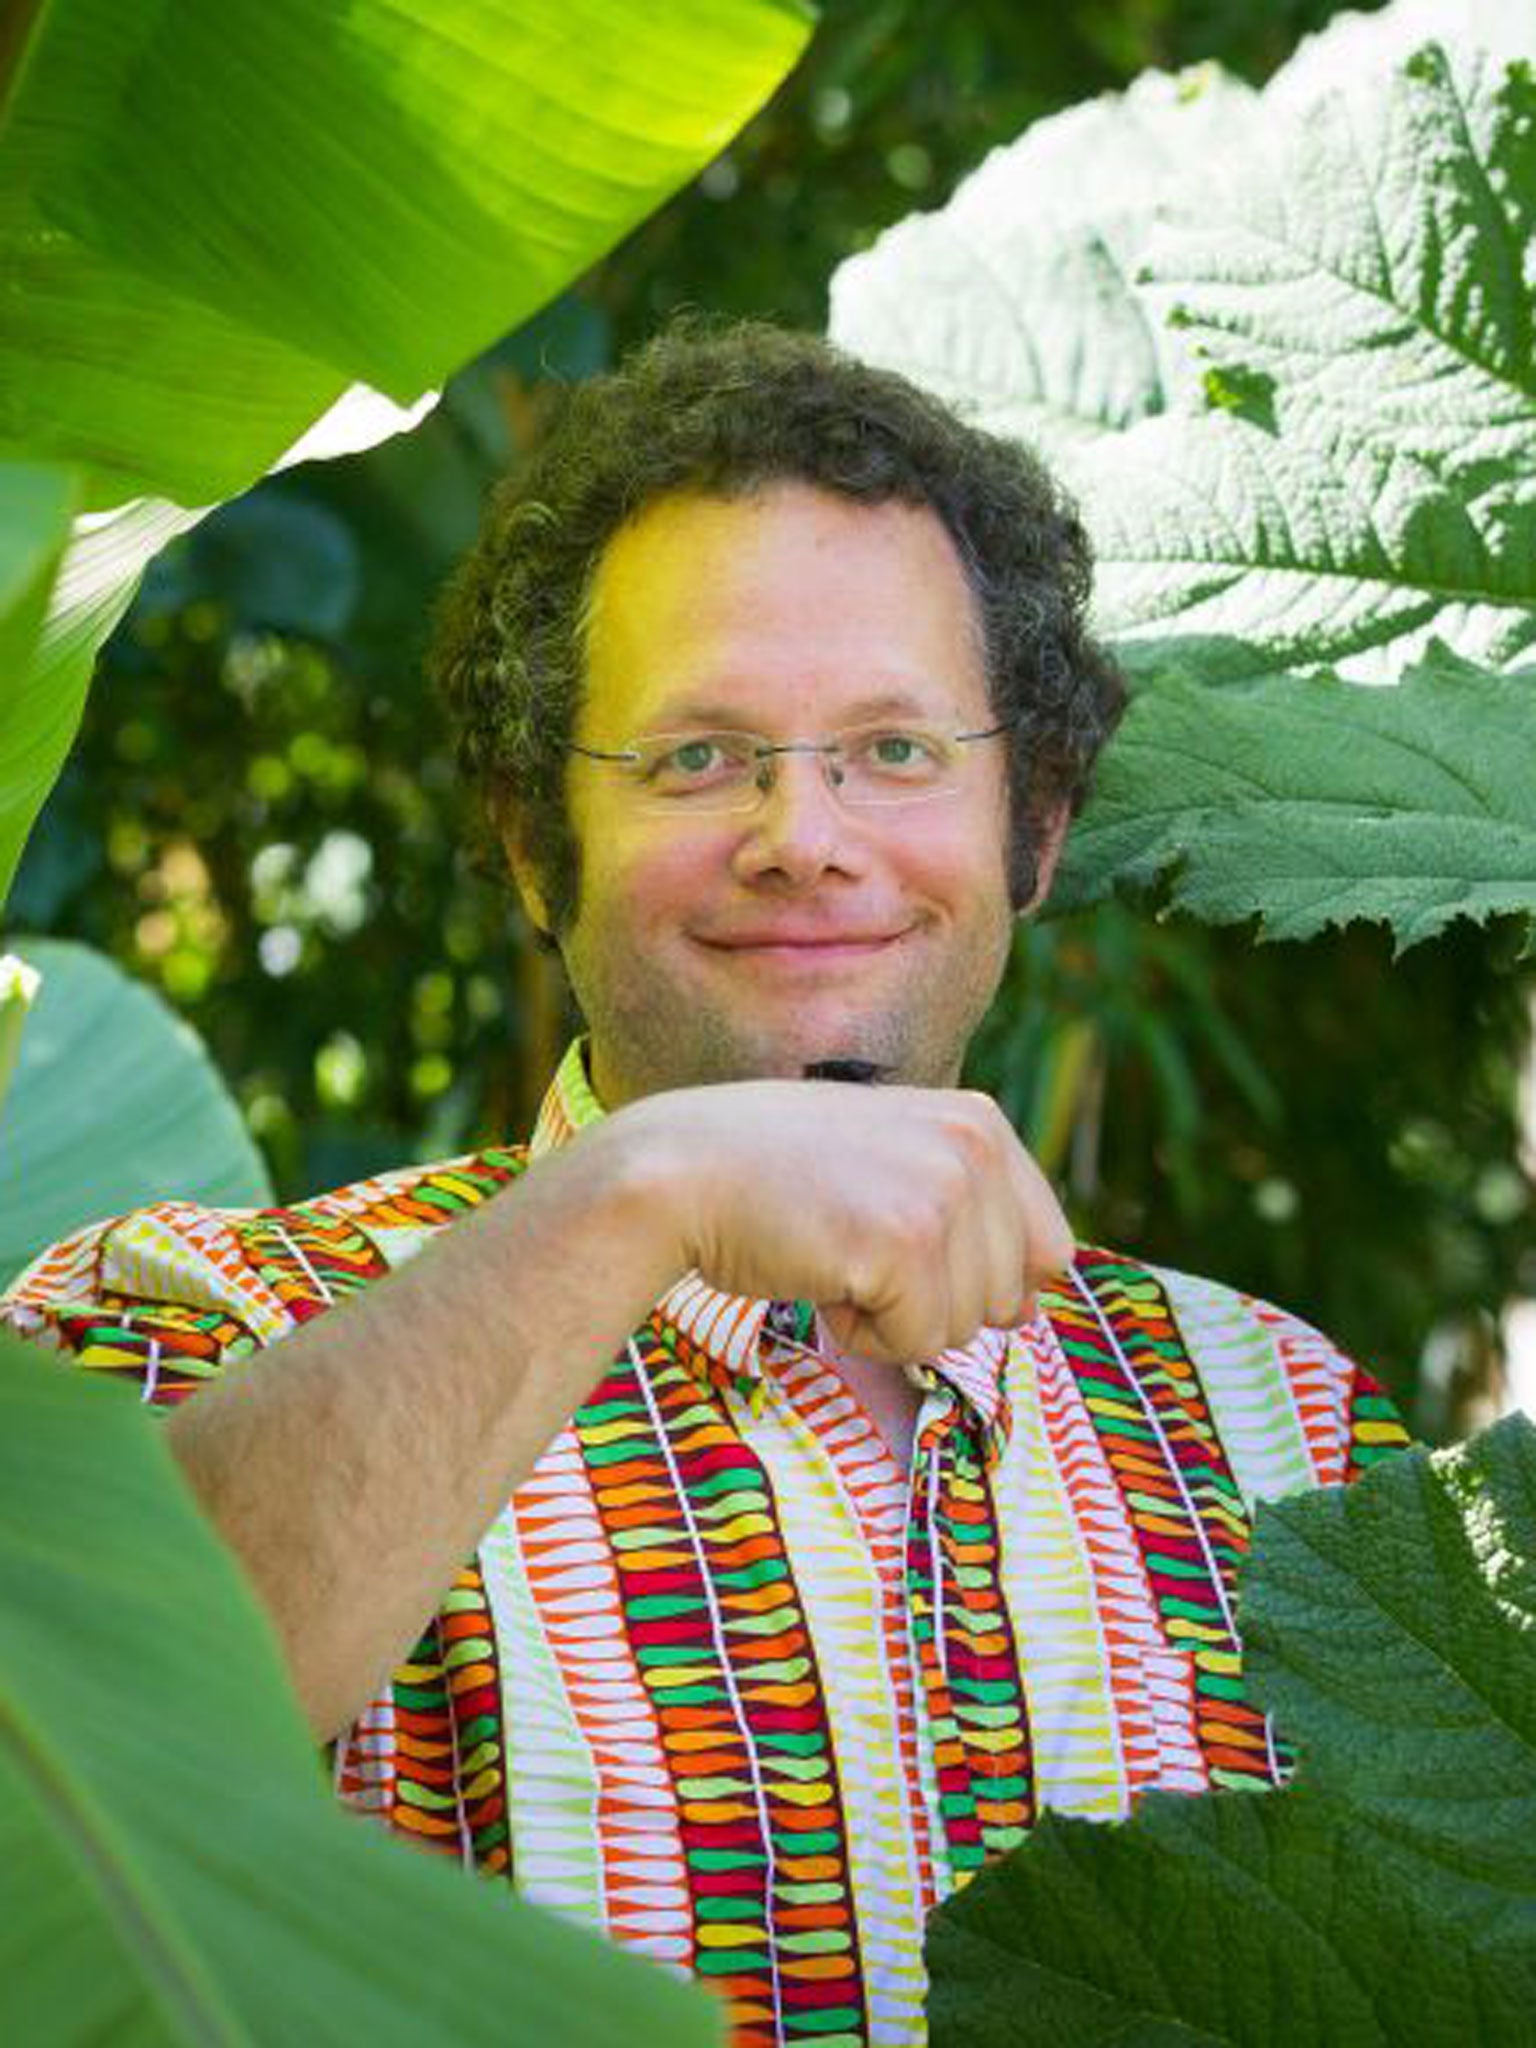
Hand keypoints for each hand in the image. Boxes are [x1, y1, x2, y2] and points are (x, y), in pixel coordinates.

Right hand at [608, 1080, 1073, 1363]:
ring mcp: (942, 1192)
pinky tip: (816, 1273)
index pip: (1049, 1249)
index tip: (905, 1252)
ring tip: (831, 1251)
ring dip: (893, 1316)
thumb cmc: (774, 1178)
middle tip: (853, 1246)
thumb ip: (967, 1210)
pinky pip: (915, 1343)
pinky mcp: (904, 1243)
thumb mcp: (891, 1162)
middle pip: (1010, 1299)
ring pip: (964, 1328)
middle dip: (932, 1300)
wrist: (678, 1171)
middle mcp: (973, 1146)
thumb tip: (1033, 1306)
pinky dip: (861, 1333)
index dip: (981, 1280)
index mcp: (980, 1122)